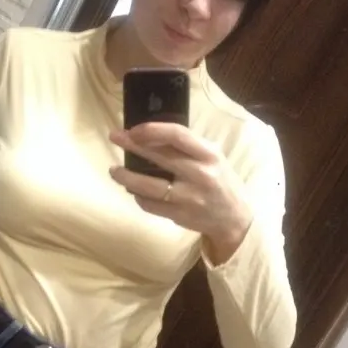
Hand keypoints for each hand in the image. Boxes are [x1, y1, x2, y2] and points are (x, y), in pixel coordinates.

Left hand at [109, 122, 252, 263]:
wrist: (234, 218)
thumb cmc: (220, 181)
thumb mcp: (212, 157)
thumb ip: (187, 147)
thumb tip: (150, 135)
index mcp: (209, 154)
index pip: (178, 135)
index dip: (152, 130)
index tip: (134, 129)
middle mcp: (200, 174)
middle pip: (159, 157)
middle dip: (133, 146)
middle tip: (115, 137)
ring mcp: (188, 198)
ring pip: (149, 186)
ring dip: (126, 177)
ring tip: (114, 170)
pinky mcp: (179, 216)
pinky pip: (150, 205)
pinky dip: (138, 196)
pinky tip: (133, 190)